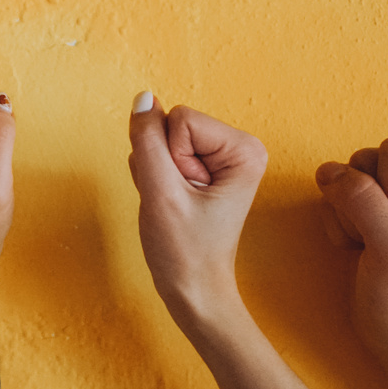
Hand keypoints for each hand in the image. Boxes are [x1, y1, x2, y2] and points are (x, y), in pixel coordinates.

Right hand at [126, 93, 267, 332]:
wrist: (193, 290)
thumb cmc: (185, 251)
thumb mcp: (161, 192)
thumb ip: (148, 141)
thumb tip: (143, 98)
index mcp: (244, 149)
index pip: (180, 118)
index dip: (169, 157)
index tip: (183, 192)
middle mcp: (238, 147)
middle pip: (171, 125)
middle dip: (161, 164)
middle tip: (176, 201)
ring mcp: (220, 158)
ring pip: (161, 139)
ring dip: (156, 173)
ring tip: (175, 205)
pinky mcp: (204, 168)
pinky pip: (161, 153)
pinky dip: (155, 179)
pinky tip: (170, 203)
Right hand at [315, 137, 387, 366]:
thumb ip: (361, 200)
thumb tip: (330, 171)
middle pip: (373, 157)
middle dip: (365, 202)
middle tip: (385, 241)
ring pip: (352, 173)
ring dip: (349, 213)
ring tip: (373, 246)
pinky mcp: (382, 206)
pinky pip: (342, 191)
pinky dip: (342, 221)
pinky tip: (363, 247)